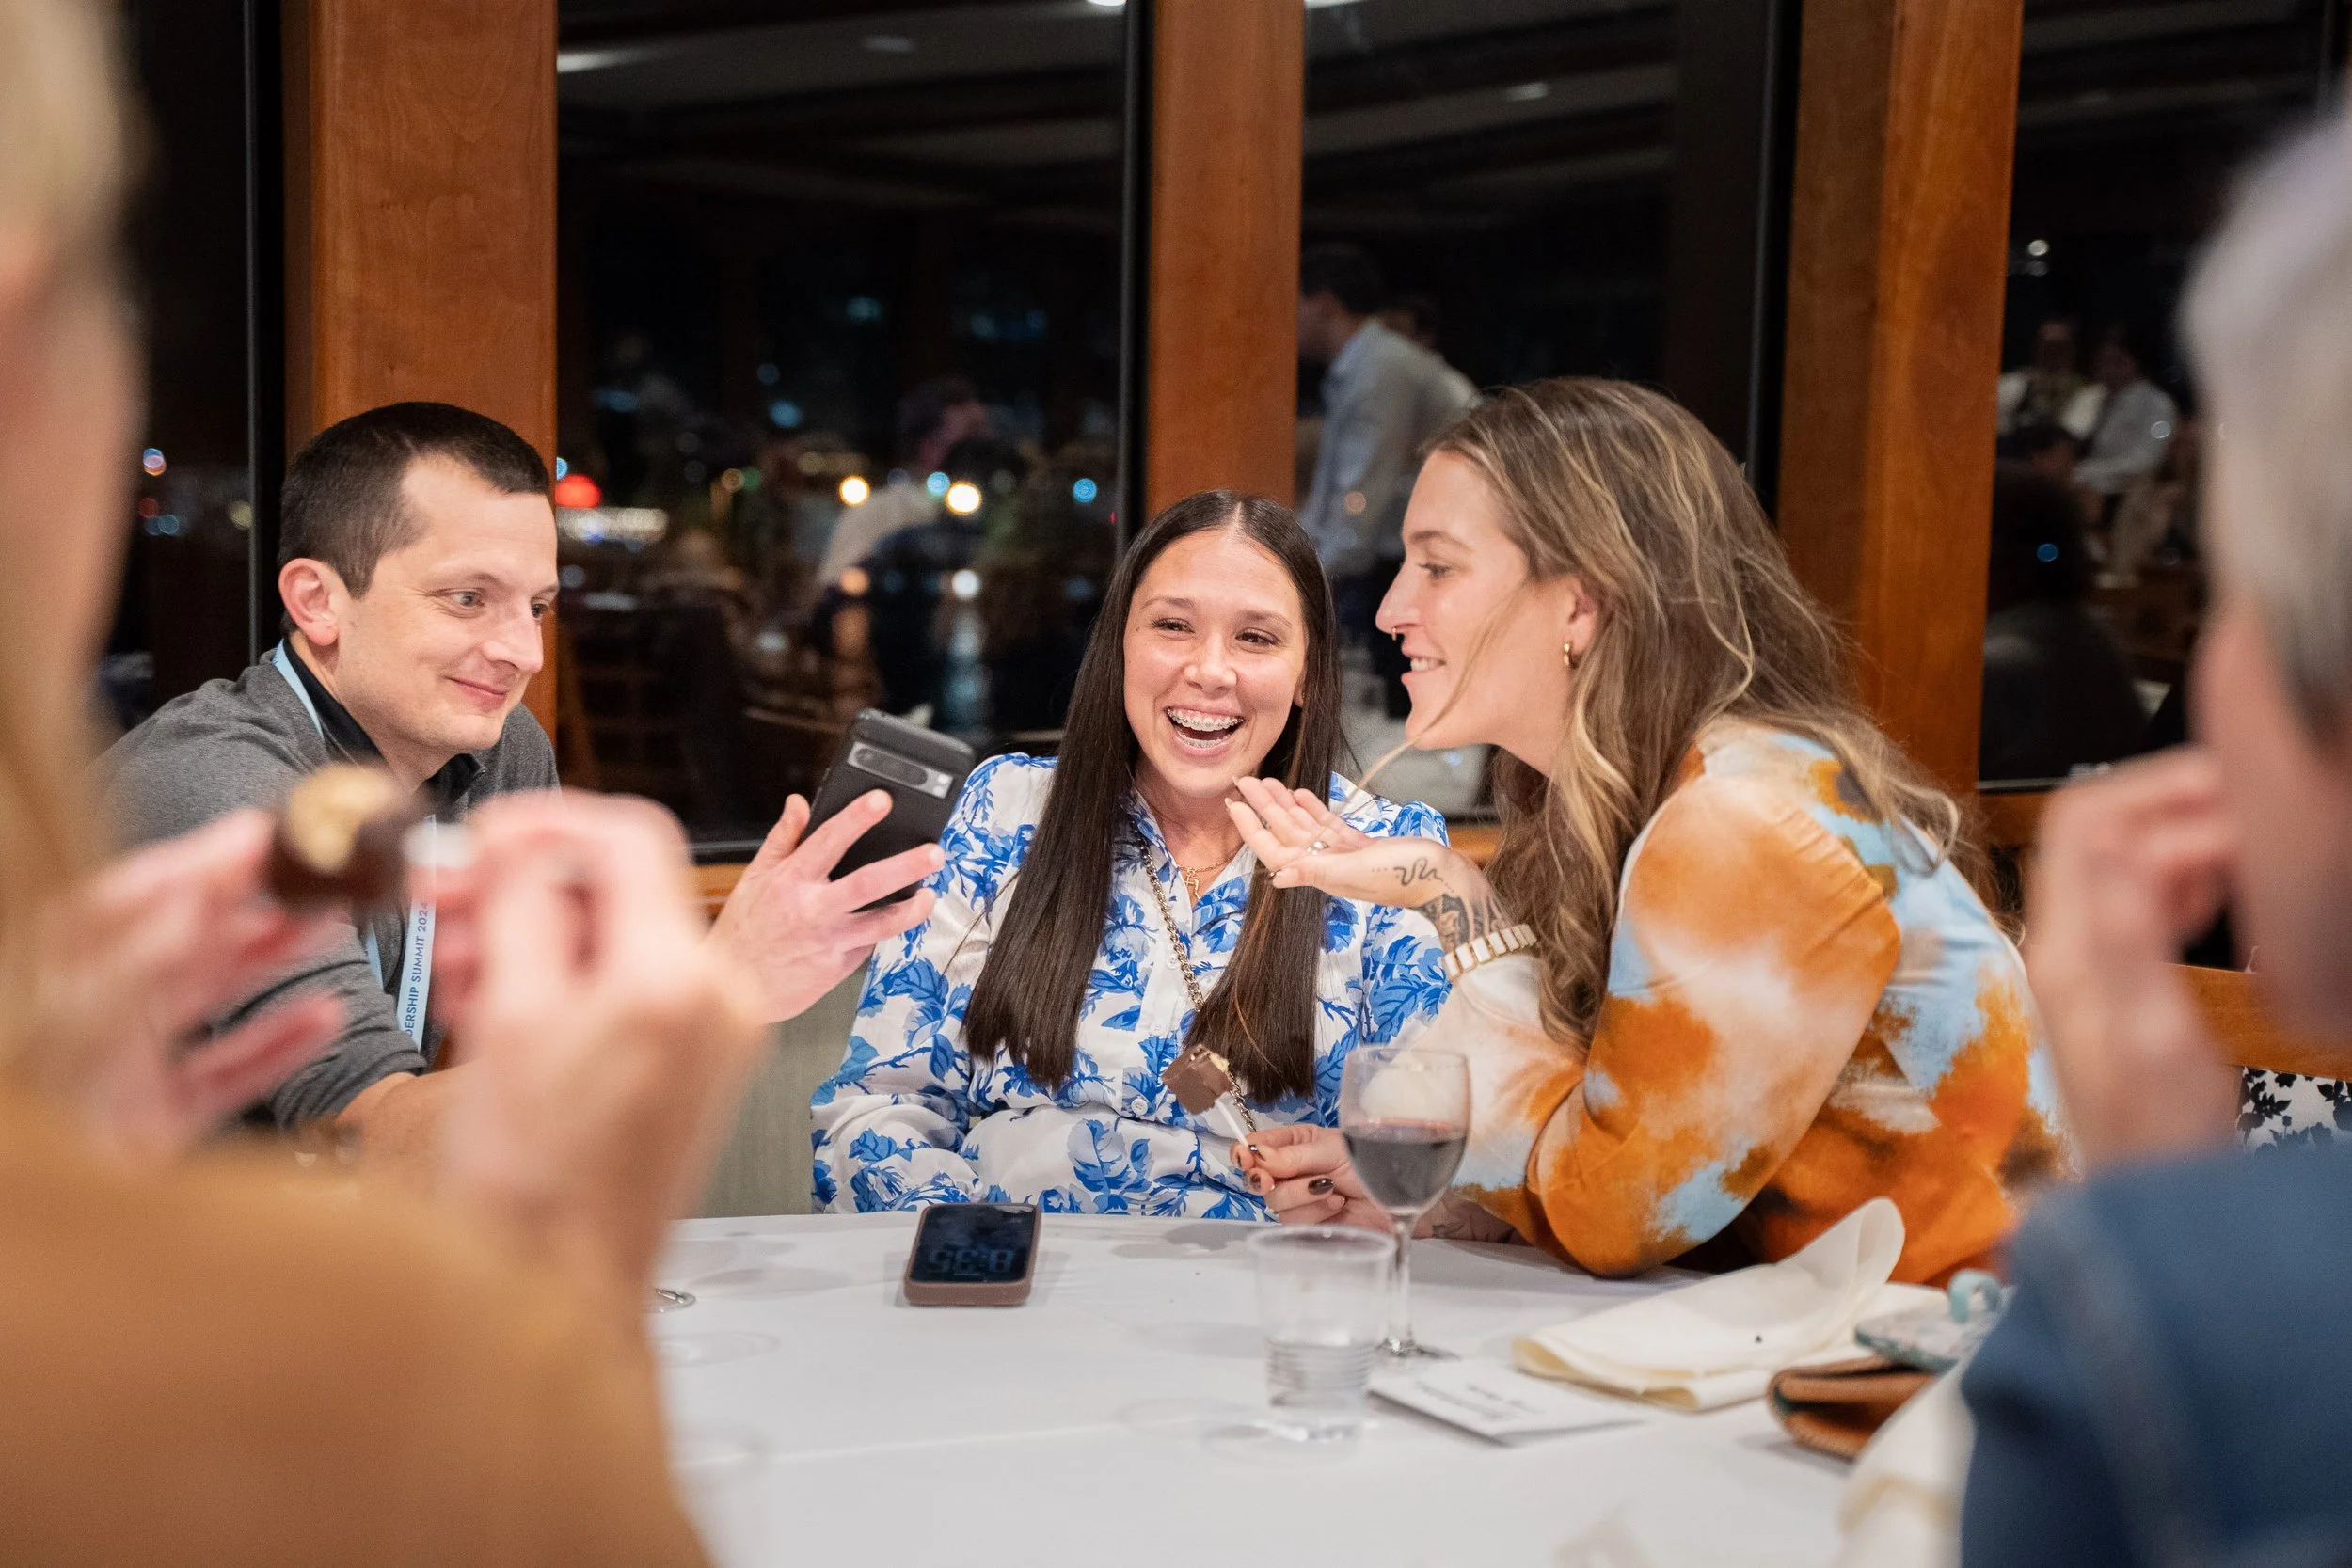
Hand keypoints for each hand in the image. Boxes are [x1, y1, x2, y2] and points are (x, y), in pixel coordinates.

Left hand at [22, 812, 344, 1161]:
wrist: (38, 1216)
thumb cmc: (36, 1116)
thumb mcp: (80, 1023)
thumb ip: (140, 960)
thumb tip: (194, 902)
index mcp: (62, 977)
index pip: (129, 899)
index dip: (194, 861)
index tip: (256, 835)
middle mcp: (96, 1013)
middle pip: (183, 939)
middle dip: (250, 901)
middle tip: (310, 870)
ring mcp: (132, 1065)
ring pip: (214, 995)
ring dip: (275, 957)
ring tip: (328, 921)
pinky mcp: (164, 1118)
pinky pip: (232, 1071)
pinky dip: (280, 1044)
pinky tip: (321, 1016)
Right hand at [431, 792, 766, 1318]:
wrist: (555, 1296)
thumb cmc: (531, 1188)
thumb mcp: (506, 1020)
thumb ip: (518, 911)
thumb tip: (518, 850)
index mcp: (676, 981)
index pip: (629, 839)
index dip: (547, 823)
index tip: (484, 835)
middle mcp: (714, 1001)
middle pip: (621, 889)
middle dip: (525, 884)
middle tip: (444, 897)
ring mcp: (710, 1037)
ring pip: (616, 939)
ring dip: (532, 931)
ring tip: (454, 960)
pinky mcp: (689, 1069)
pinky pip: (624, 990)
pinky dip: (560, 979)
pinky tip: (492, 1001)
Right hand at [705, 791, 942, 1022]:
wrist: (734, 987)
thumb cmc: (745, 928)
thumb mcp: (756, 876)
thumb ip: (783, 838)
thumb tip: (799, 803)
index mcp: (791, 881)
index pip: (828, 841)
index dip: (857, 818)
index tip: (883, 800)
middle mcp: (812, 910)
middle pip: (868, 884)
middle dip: (906, 866)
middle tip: (934, 852)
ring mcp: (828, 941)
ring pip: (882, 923)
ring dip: (912, 909)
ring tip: (929, 895)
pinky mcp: (837, 968)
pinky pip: (870, 945)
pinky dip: (884, 931)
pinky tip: (895, 919)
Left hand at [1227, 776, 1510, 948]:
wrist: (1443, 879)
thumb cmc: (1402, 876)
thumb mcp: (1355, 872)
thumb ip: (1316, 871)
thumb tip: (1277, 877)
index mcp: (1320, 872)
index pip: (1275, 847)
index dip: (1253, 827)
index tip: (1233, 804)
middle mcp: (1327, 864)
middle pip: (1286, 832)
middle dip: (1264, 807)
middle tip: (1244, 779)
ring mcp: (1344, 855)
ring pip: (1305, 826)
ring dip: (1285, 804)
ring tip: (1267, 781)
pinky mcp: (1361, 846)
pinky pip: (1329, 826)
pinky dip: (1314, 809)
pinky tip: (1301, 793)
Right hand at [1231, 1125, 1387, 1231]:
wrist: (1399, 1195)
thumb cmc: (1371, 1163)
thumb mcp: (1333, 1149)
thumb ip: (1294, 1156)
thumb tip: (1258, 1157)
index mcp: (1293, 1144)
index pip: (1254, 1147)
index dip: (1244, 1154)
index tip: (1245, 1159)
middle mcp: (1290, 1171)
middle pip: (1257, 1180)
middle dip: (1267, 1180)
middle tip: (1272, 1180)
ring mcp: (1299, 1200)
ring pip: (1275, 1204)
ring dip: (1302, 1196)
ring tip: (1332, 1189)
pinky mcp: (1309, 1226)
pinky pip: (1294, 1225)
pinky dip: (1315, 1214)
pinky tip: (1336, 1206)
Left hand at [2026, 748, 2239, 1167]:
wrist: (2153, 1195)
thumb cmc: (2157, 1134)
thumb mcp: (2151, 1036)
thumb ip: (2132, 942)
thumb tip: (2126, 855)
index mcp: (2065, 945)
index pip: (2084, 822)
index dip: (2153, 786)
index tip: (2230, 784)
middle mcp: (2066, 941)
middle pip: (2103, 827)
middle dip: (2176, 798)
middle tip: (2255, 799)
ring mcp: (2091, 956)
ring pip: (2129, 855)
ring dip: (2188, 830)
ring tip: (2256, 830)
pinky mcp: (2122, 976)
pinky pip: (2149, 894)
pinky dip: (2192, 869)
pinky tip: (2234, 877)